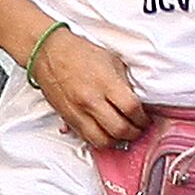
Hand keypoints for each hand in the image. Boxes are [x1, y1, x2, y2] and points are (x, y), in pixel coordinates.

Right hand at [30, 29, 146, 149]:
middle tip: (138, 129)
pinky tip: (105, 133)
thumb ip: (124, 84)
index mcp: (105, 83)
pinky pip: (86, 138)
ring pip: (102, 141)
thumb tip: (135, 103)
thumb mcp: (111, 61)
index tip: (145, 118)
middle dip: (134, 133)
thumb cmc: (79, 53)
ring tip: (122, 134)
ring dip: (116, 141)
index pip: (131, 109)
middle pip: (119, 129)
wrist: (48, 53)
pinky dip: (99, 140)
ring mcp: (78, 112)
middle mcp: (91, 100)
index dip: (143, 118)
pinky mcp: (67, 118)